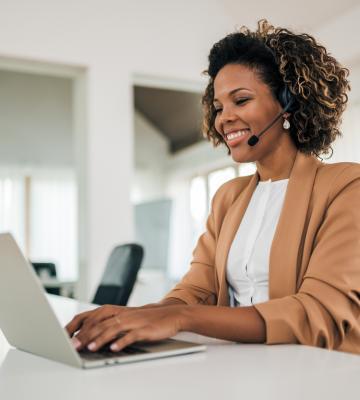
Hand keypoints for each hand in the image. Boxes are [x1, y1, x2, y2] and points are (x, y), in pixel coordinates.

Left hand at [65, 304, 186, 351]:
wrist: (169, 314)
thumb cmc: (144, 318)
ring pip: (113, 329)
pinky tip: (114, 348)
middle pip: (99, 324)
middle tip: (73, 347)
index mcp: (114, 310)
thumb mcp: (124, 318)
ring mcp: (133, 321)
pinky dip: (122, 341)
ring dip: (100, 339)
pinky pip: (131, 335)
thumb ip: (107, 324)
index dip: (77, 326)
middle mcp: (122, 314)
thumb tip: (85, 336)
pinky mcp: (144, 329)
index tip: (64, 336)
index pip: (90, 316)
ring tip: (90, 349)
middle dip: (84, 336)